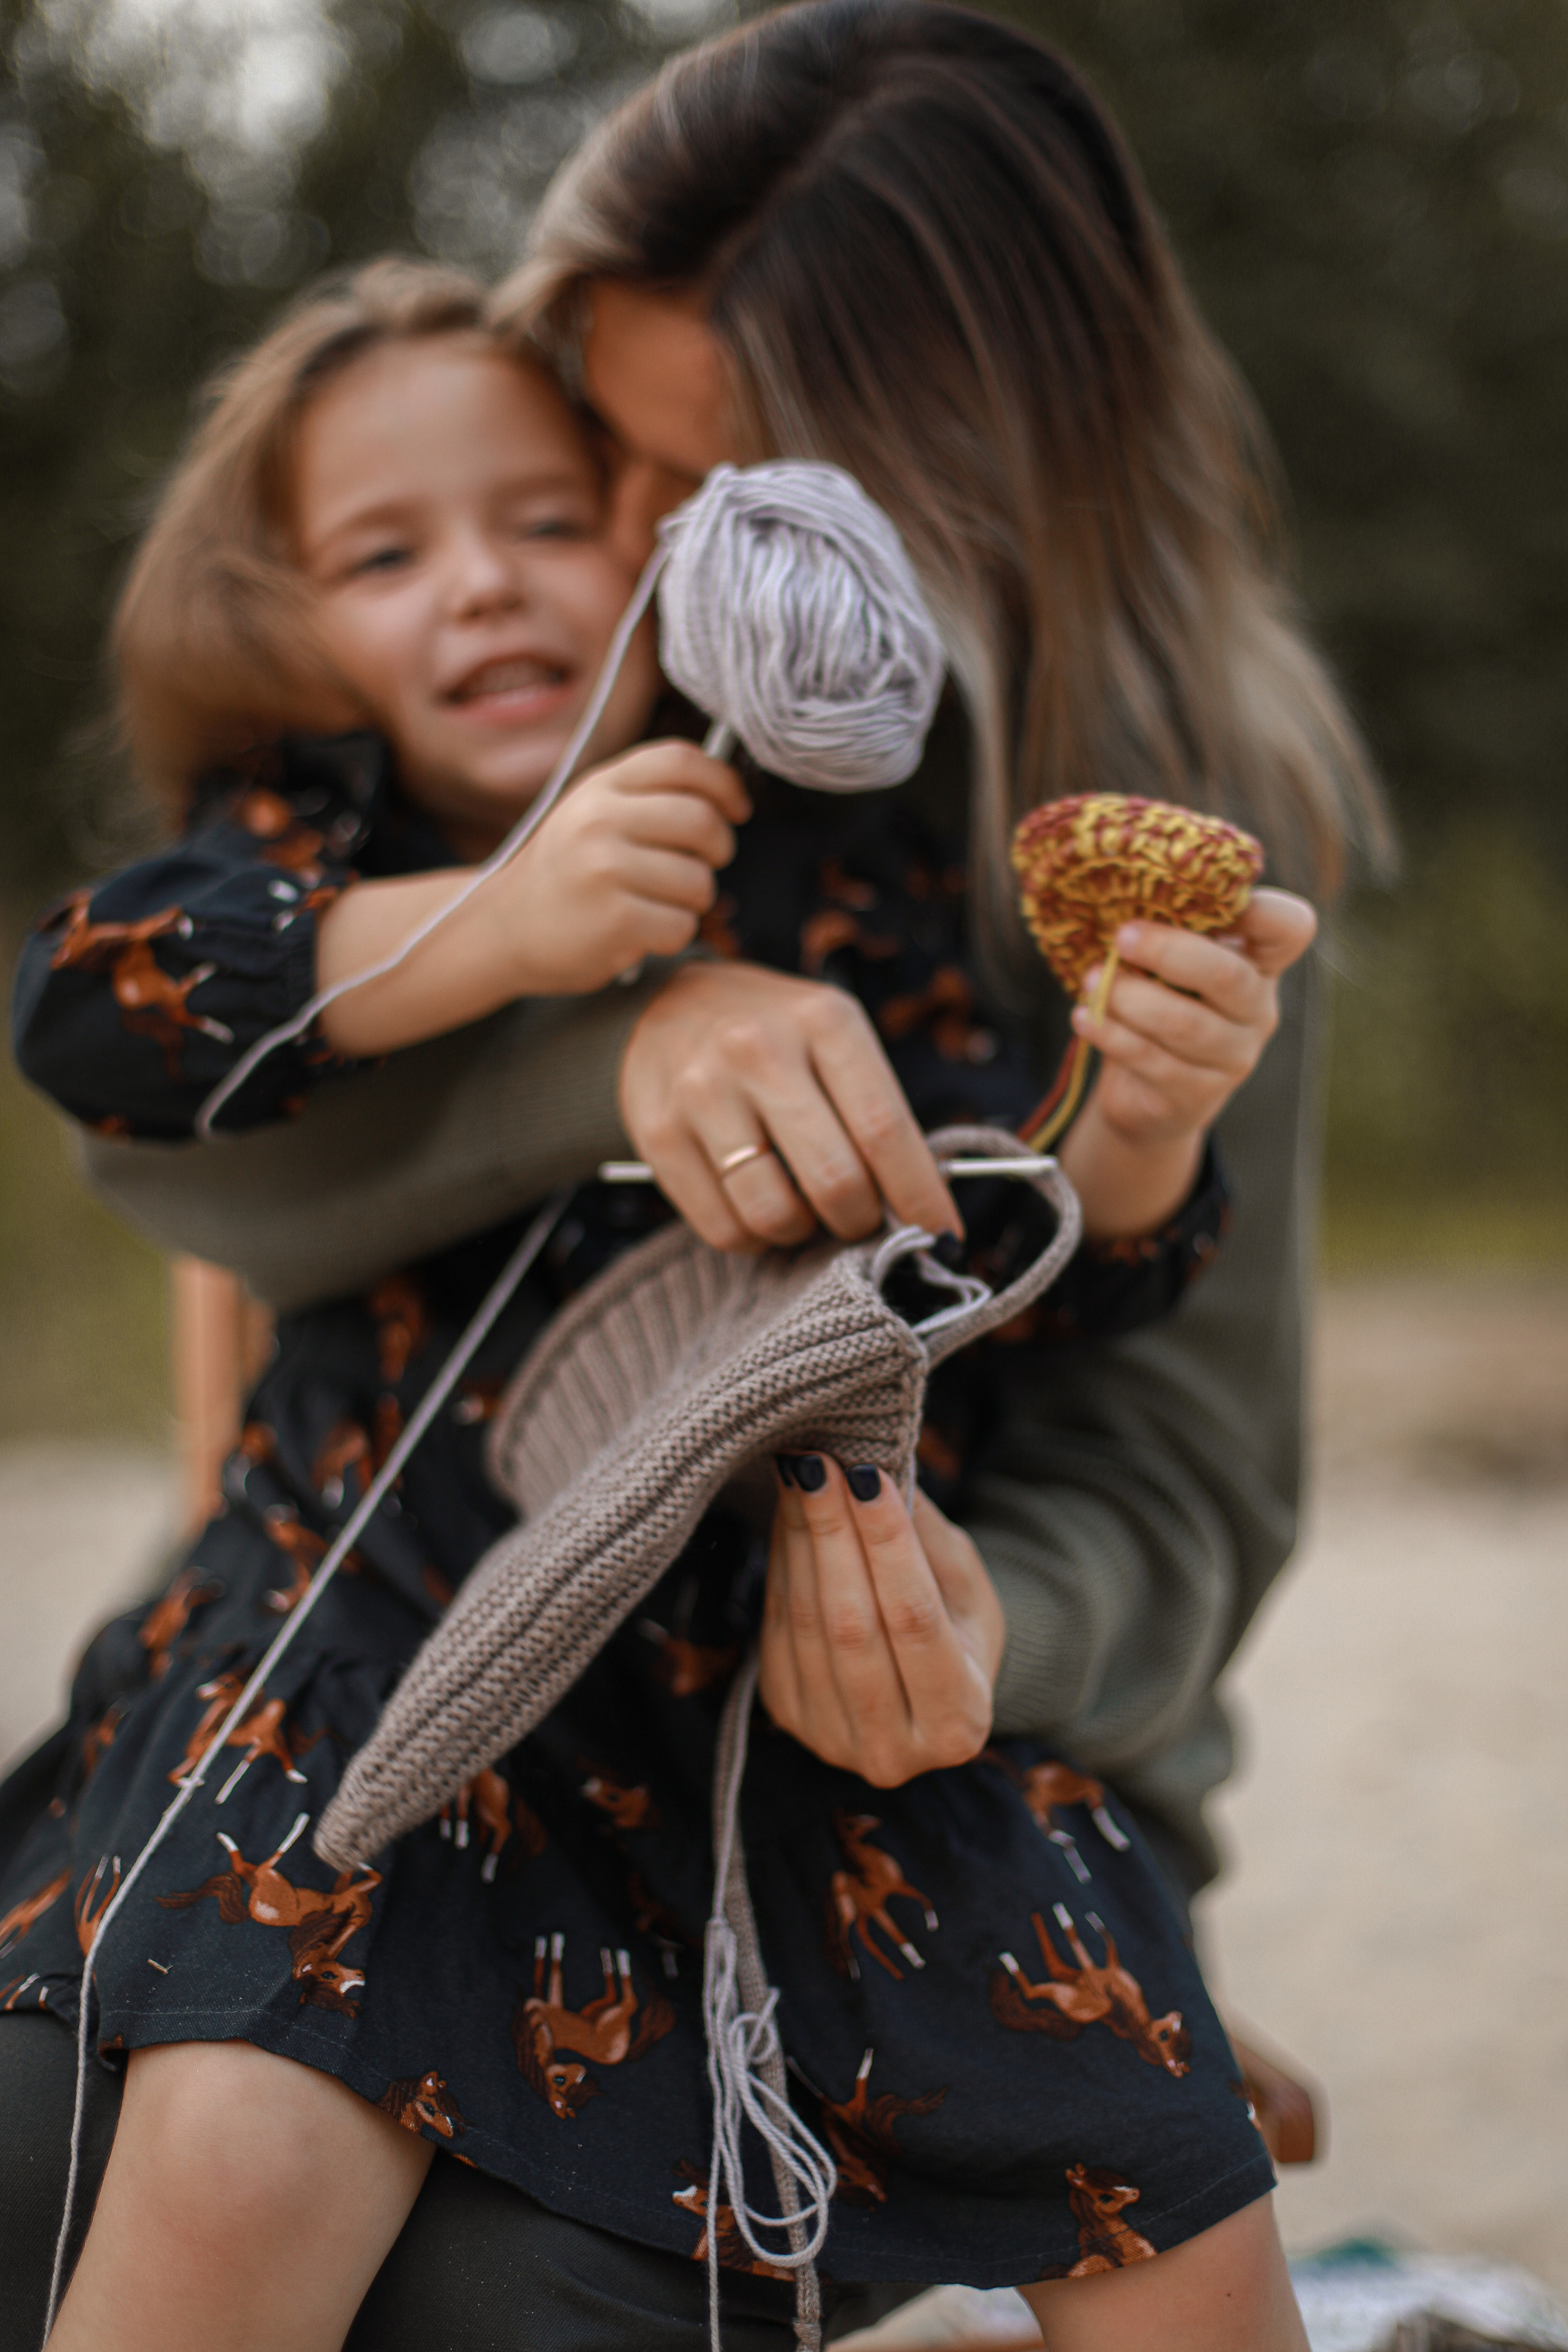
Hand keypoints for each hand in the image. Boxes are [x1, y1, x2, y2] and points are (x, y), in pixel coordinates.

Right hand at [502, 741, 749, 994]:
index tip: (736, 808)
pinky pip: (681, 925)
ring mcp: (605, 870)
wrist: (505, 928)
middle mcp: (600, 820)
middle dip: (719, 848)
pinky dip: (672, 934)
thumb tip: (725, 792)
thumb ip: (647, 795)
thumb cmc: (565, 872)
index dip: (723, 782)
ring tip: (658, 902)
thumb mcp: (592, 812)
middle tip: (702, 864)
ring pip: (698, 881)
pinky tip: (641, 931)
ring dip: (692, 900)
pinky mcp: (615, 920)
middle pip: (701, 820)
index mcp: (601, 787)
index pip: (680, 761)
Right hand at [619, 961, 960, 1249]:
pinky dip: (755, 1237)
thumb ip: (877, 1111)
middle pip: (836, 1180)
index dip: (919, 1194)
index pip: (885, 1128)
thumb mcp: (834, 1039)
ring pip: (776, 1214)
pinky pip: (723, 1228)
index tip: (942, 1233)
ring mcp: (702, 1092)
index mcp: (823, 1021)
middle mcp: (758, 1050)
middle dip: (861, 1221)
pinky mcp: (657, 1133)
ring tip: (805, 1209)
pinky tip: (758, 1207)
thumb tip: (923, 1209)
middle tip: (861, 1218)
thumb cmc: (775, 1035)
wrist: (665, 1007)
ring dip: (804, 1233)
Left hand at [759, 1456, 1002, 1784]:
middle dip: (833, 1534)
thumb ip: (924, 1538)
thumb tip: (876, 1466)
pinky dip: (782, 1565)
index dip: (888, 1544)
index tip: (868, 1476)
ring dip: (800, 1540)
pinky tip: (789, 1516)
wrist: (926, 1685)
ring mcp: (831, 1739)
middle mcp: (892, 1750)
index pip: (915, 1620)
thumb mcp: (965, 1585)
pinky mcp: (787, 1714)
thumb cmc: (960, 1625)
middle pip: (852, 1625)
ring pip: (808, 1624)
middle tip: (819, 1463)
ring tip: (801, 1475)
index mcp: (957, 1723)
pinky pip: (779, 1628)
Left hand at [1059, 887, 1316, 1237]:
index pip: (1290, 929)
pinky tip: (1085, 1017)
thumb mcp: (1172, 964)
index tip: (1210, 894)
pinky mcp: (1197, 1095)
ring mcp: (1234, 1056)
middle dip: (1168, 951)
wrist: (1150, 1093)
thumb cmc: (1162, 1004)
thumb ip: (1169, 932)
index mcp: (1259, 963)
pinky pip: (1152, 1061)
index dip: (1264, 909)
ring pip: (1184, 1024)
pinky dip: (1112, 1035)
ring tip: (1091, 980)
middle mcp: (1257, 1009)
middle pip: (1228, 975)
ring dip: (1129, 998)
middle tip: (1122, 937)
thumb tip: (1122, 889)